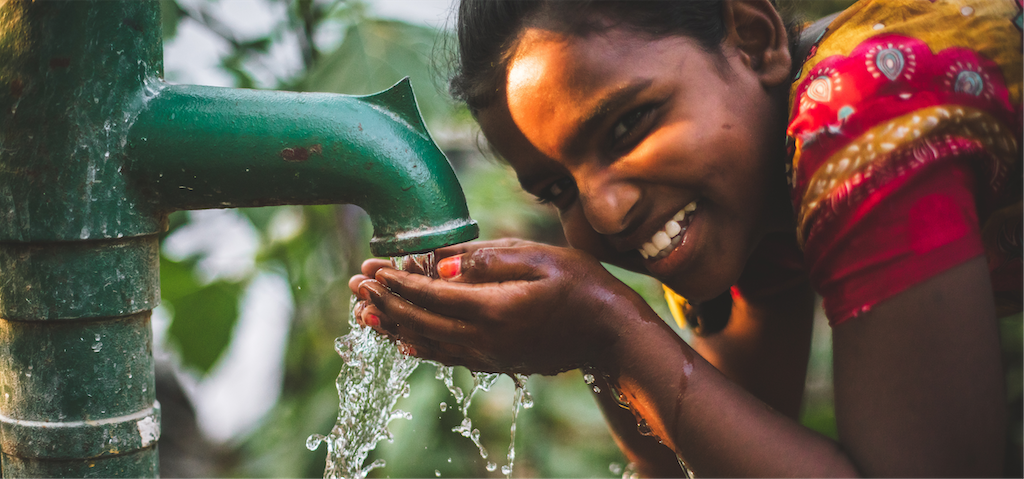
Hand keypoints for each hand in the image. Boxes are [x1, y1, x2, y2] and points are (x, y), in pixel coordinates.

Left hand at [347, 240, 649, 374]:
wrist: (612, 333)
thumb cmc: (582, 286)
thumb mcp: (539, 258)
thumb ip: (485, 260)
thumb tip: (437, 264)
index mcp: (494, 308)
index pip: (429, 294)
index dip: (395, 281)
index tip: (370, 267)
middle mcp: (486, 339)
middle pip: (421, 321)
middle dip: (385, 301)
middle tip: (355, 284)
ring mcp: (491, 355)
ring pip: (429, 343)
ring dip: (394, 326)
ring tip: (364, 313)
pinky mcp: (498, 362)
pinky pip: (449, 356)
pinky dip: (421, 347)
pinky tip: (405, 340)